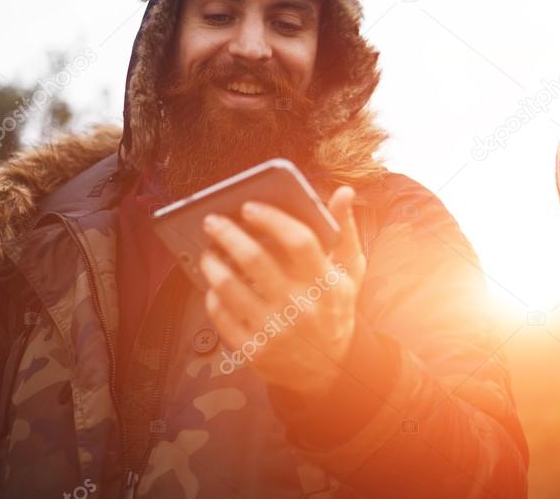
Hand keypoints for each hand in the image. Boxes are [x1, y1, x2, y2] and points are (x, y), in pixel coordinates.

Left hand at [199, 186, 364, 395]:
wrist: (330, 369)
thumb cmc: (335, 309)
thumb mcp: (350, 272)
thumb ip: (346, 230)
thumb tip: (345, 191)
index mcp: (326, 283)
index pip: (299, 241)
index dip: (272, 219)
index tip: (249, 206)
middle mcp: (300, 306)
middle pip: (255, 260)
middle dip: (228, 234)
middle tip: (211, 221)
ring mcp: (275, 330)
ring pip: (229, 288)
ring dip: (212, 264)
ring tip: (208, 252)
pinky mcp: (254, 351)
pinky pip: (221, 317)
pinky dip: (212, 296)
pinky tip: (213, 285)